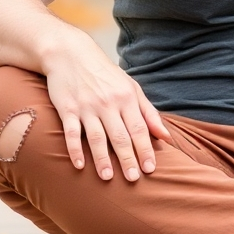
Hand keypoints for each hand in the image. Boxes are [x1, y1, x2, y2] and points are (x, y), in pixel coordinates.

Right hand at [44, 35, 172, 180]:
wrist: (71, 53)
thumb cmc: (105, 74)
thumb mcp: (131, 87)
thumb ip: (148, 112)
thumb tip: (166, 136)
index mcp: (126, 98)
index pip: (139, 129)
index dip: (146, 149)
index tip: (151, 169)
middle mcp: (108, 103)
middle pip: (120, 136)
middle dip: (128, 158)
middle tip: (134, 179)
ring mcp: (87, 107)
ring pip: (97, 137)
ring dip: (102, 158)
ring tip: (108, 177)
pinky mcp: (67, 109)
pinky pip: (72, 132)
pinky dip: (74, 149)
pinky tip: (79, 165)